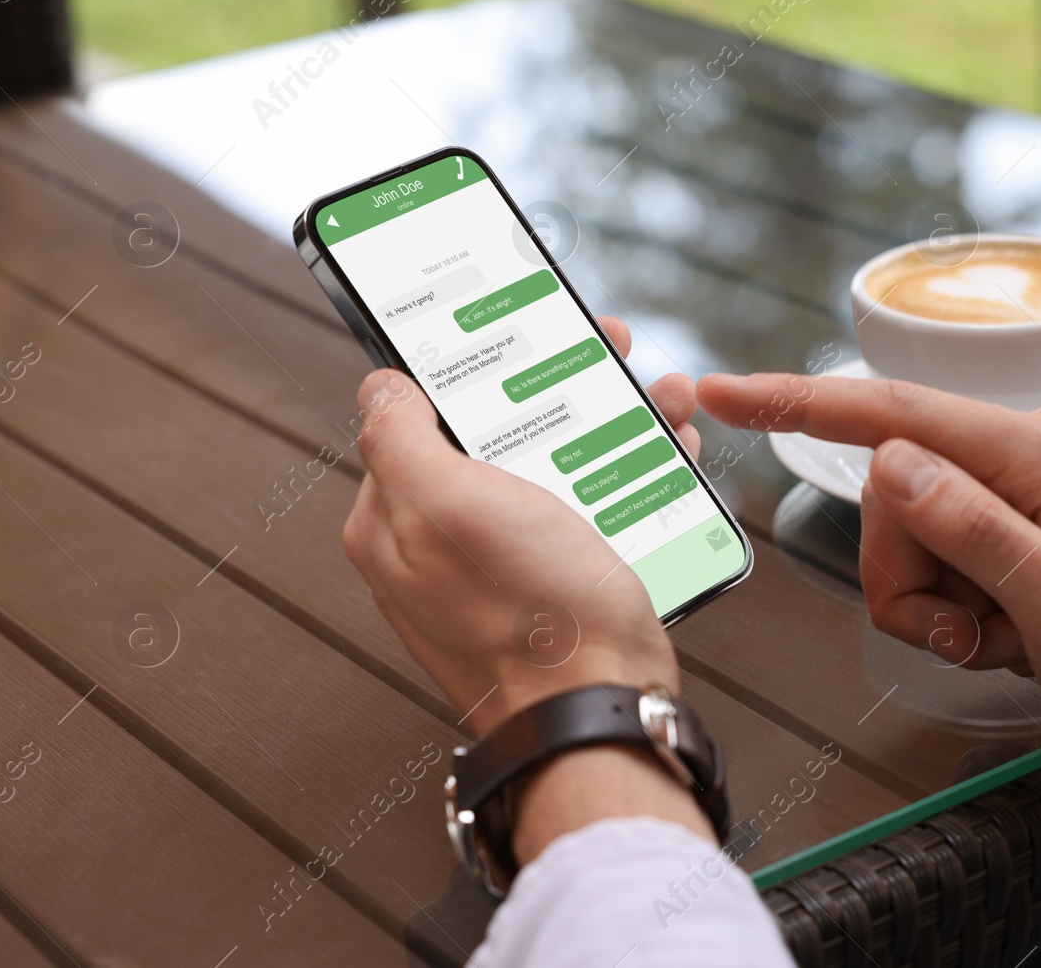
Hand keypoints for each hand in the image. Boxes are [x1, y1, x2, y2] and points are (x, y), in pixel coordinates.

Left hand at [343, 316, 697, 733]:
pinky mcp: (558, 591)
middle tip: (607, 353)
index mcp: (395, 522)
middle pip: (495, 438)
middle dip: (555, 390)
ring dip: (606, 427)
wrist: (603, 709)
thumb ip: (398, 437)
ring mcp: (502, 571)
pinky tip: (662, 460)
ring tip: (658, 402)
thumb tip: (378, 389)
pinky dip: (627, 482)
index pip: (419, 415)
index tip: (521, 330)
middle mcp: (441, 548)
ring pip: (553, 471)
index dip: (474, 367)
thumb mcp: (447, 503)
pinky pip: (589, 517)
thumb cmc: (531, 615)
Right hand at [698, 374, 1040, 756]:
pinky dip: (970, 598)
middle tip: (971, 639)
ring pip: (921, 528)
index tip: (725, 396)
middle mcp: (1040, 446)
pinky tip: (1021, 630)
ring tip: (1010, 640)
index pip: (899, 417)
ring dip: (943, 599)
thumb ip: (978, 532)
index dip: (802, 404)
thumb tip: (894, 465)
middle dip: (909, 578)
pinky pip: (961, 543)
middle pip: (898, 494)